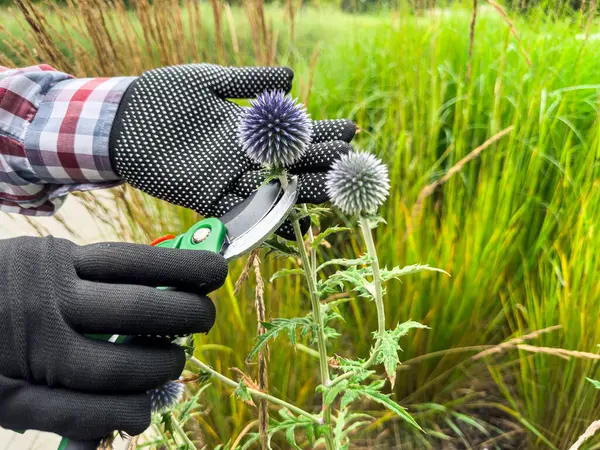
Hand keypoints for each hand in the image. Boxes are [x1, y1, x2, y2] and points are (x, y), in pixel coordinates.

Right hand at [0, 236, 227, 439]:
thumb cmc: (0, 286)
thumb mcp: (39, 262)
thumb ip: (88, 273)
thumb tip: (158, 285)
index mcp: (54, 263)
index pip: (137, 263)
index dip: (185, 267)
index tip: (216, 271)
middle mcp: (46, 304)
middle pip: (138, 311)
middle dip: (185, 316)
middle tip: (204, 318)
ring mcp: (32, 353)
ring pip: (118, 367)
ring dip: (159, 368)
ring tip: (174, 362)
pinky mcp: (15, 398)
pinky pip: (83, 412)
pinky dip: (121, 415)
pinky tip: (140, 412)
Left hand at [108, 64, 355, 236]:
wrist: (120, 118)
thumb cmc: (162, 95)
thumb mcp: (209, 81)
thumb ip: (248, 82)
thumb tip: (289, 79)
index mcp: (245, 128)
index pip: (292, 132)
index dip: (320, 131)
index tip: (349, 129)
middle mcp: (241, 156)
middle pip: (289, 163)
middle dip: (320, 161)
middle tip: (350, 160)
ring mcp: (225, 178)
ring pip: (272, 189)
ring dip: (302, 190)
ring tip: (334, 188)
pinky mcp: (205, 197)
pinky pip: (240, 212)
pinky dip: (265, 217)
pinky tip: (293, 219)